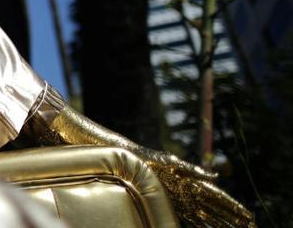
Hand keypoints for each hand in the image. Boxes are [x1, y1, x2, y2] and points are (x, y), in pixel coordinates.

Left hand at [138, 148, 254, 227]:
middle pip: (214, 208)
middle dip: (230, 218)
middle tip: (248, 227)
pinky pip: (187, 218)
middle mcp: (189, 192)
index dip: (232, 206)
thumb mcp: (172, 161)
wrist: (131, 160)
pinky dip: (199, 225)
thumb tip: (215, 176)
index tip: (247, 214)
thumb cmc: (153, 158)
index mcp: (192, 181)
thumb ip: (192, 169)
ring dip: (218, 224)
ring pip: (204, 216)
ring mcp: (181, 200)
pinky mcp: (169, 204)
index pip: (217, 196)